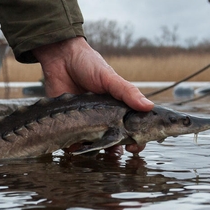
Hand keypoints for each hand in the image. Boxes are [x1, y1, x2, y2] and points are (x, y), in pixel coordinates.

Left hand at [32, 36, 153, 153]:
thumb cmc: (88, 65)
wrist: (60, 58)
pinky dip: (75, 147)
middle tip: (118, 151)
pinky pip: (73, 142)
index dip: (137, 139)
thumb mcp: (110, 78)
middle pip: (115, 141)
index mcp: (117, 107)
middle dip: (118, 149)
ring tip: (96, 150)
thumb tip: (149, 106)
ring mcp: (86, 122)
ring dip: (97, 151)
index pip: (133, 128)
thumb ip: (128, 92)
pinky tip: (76, 146)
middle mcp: (104, 117)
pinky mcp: (69, 124)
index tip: (135, 146)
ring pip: (95, 146)